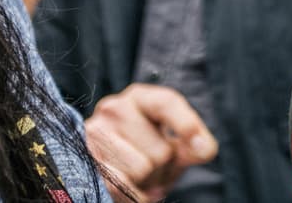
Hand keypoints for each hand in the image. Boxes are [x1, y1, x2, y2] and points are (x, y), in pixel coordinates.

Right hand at [86, 84, 217, 202]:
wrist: (104, 174)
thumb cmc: (144, 154)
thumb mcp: (173, 145)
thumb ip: (194, 144)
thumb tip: (203, 148)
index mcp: (139, 98)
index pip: (166, 103)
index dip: (187, 125)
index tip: (204, 149)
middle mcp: (114, 108)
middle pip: (162, 150)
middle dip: (162, 167)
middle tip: (150, 165)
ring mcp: (96, 134)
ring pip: (143, 169)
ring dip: (147, 182)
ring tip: (136, 174)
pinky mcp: (87, 162)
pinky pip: (126, 187)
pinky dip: (135, 195)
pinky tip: (127, 187)